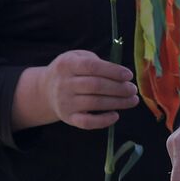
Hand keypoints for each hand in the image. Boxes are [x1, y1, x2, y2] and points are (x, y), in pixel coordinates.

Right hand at [16, 50, 138, 130]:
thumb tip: (122, 75)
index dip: (113, 71)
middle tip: (133, 89)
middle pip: (96, 86)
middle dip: (119, 88)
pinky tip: (115, 115)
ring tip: (133, 100)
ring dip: (118, 103)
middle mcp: (64, 84)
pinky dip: (103, 121)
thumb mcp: (78, 57)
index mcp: (67, 65)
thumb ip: (97, 62)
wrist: (46, 89)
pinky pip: (86, 122)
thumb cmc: (71, 71)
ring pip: (95, 103)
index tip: (129, 75)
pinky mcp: (68, 118)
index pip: (92, 67)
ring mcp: (65, 102)